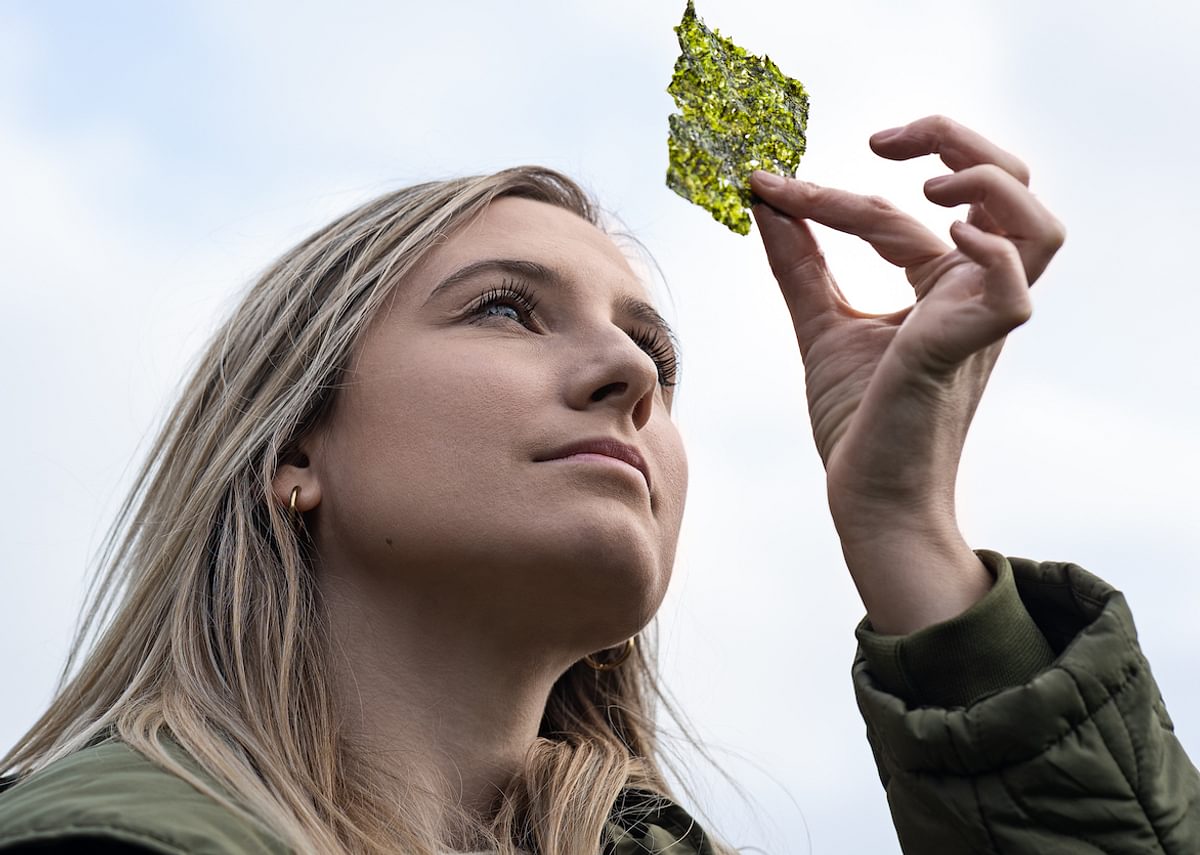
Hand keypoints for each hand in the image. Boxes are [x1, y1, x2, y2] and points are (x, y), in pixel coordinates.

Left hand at [749, 116, 1064, 630]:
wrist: (863, 495)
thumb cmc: (858, 419)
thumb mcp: (819, 323)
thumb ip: (798, 261)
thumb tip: (764, 197)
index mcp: (942, 286)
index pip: (897, 215)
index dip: (828, 195)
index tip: (765, 183)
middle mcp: (972, 294)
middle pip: (1007, 186)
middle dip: (953, 140)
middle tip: (881, 140)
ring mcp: (979, 321)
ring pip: (1034, 225)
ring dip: (986, 183)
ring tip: (924, 186)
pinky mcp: (967, 351)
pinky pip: (1011, 290)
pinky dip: (990, 250)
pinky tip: (944, 231)